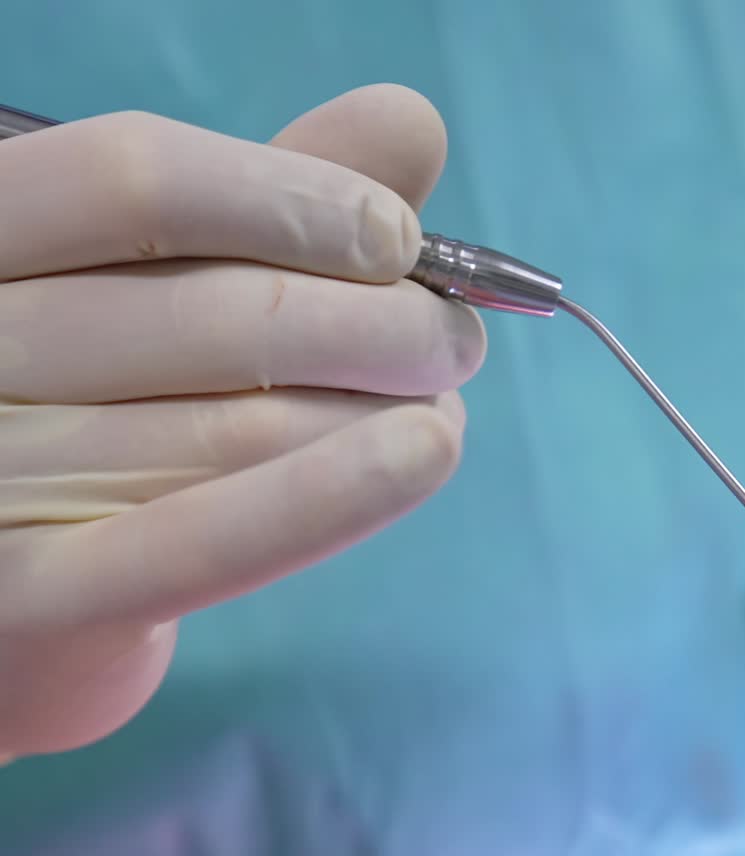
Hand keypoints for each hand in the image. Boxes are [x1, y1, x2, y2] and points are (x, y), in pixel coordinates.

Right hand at [0, 85, 485, 759]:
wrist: (23, 587)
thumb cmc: (96, 408)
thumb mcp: (158, 285)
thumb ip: (265, 207)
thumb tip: (407, 122)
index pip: (136, 180)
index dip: (292, 200)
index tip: (402, 239)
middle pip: (218, 316)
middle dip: (379, 329)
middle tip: (457, 346)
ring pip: (239, 430)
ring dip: (376, 418)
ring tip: (439, 416)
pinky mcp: (29, 599)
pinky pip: (193, 547)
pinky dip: (325, 500)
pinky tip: (425, 456)